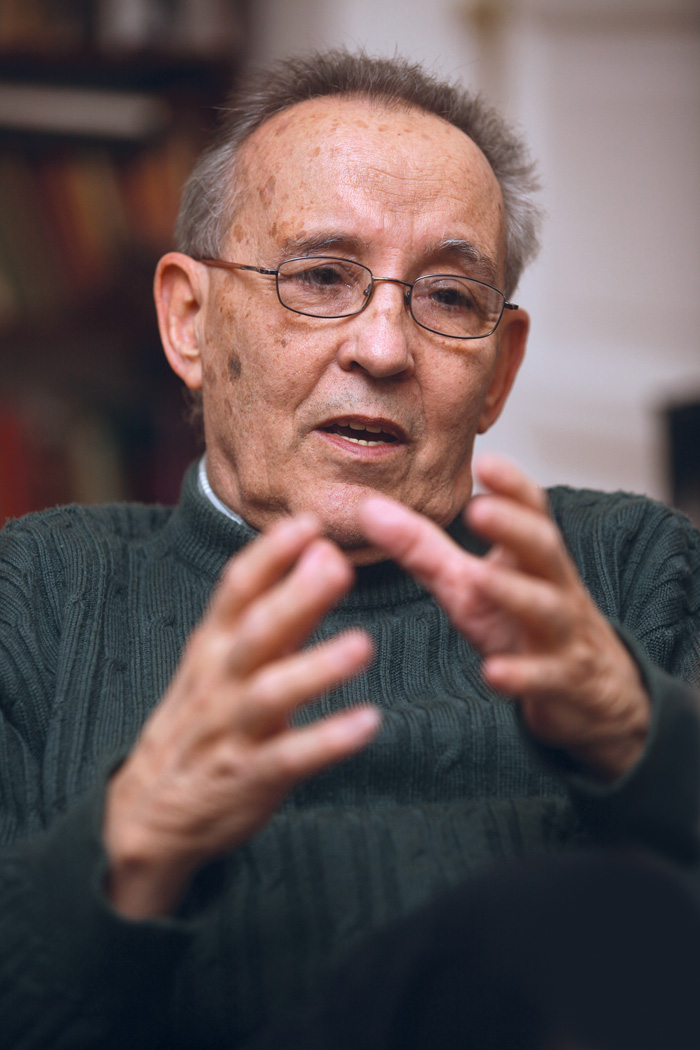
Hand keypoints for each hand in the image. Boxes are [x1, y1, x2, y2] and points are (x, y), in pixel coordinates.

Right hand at [104, 515, 378, 918]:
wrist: (150, 813)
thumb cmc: (203, 720)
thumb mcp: (226, 661)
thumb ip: (279, 609)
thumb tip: (322, 550)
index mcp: (212, 645)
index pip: (236, 588)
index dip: (271, 554)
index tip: (310, 522)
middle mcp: (218, 680)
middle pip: (254, 632)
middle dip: (295, 598)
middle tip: (340, 566)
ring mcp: (231, 730)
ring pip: (270, 693)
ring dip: (316, 668)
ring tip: (363, 645)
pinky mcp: (248, 778)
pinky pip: (289, 758)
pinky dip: (327, 741)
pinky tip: (368, 723)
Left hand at [359, 454, 649, 781]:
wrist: (587, 691)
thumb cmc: (516, 624)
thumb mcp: (467, 583)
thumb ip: (421, 547)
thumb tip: (368, 509)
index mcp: (531, 557)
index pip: (532, 512)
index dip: (513, 488)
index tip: (487, 462)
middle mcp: (553, 588)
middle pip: (543, 550)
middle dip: (514, 528)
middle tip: (479, 510)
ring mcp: (560, 635)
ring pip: (546, 609)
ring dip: (515, 593)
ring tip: (481, 578)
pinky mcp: (559, 682)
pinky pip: (542, 677)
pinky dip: (521, 675)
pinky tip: (494, 673)